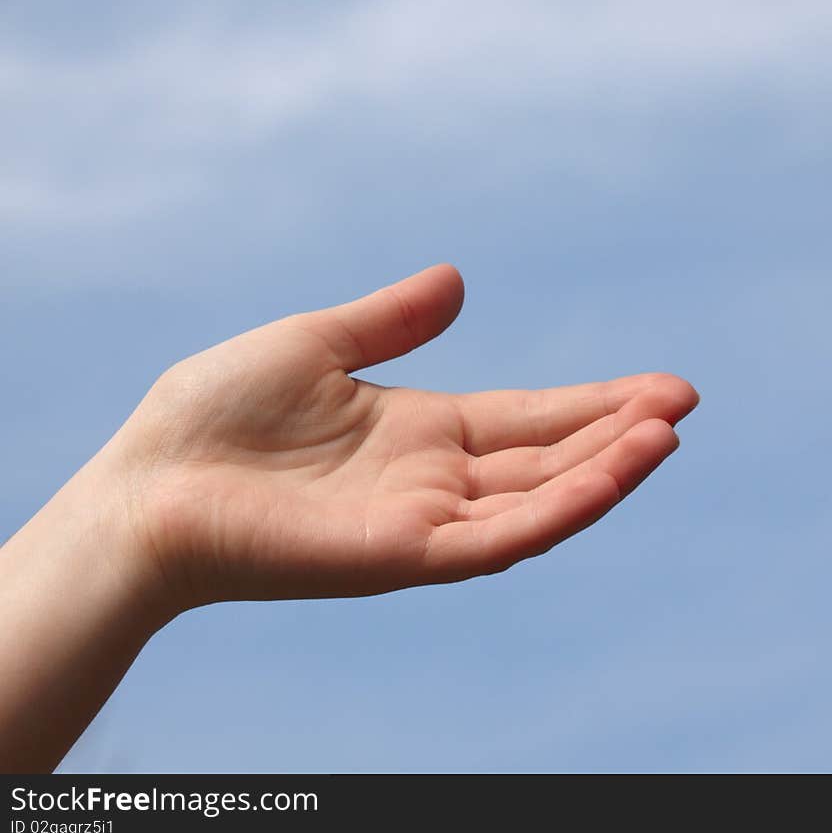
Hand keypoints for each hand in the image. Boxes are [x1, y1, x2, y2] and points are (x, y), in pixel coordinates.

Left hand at [116, 264, 697, 611]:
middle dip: (618, 436)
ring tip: (667, 432)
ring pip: (538, 502)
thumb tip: (459, 278)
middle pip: (548, 459)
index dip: (596, 404)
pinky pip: (499, 539)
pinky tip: (608, 475)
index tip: (664, 387)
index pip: (530, 419)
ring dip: (606, 472)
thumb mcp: (315, 344)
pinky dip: (560, 509)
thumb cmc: (213, 413)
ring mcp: (423, 523)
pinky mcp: (403, 555)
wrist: (147, 482)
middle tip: (683, 403)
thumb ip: (390, 321)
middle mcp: (433, 482)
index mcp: (418, 432)